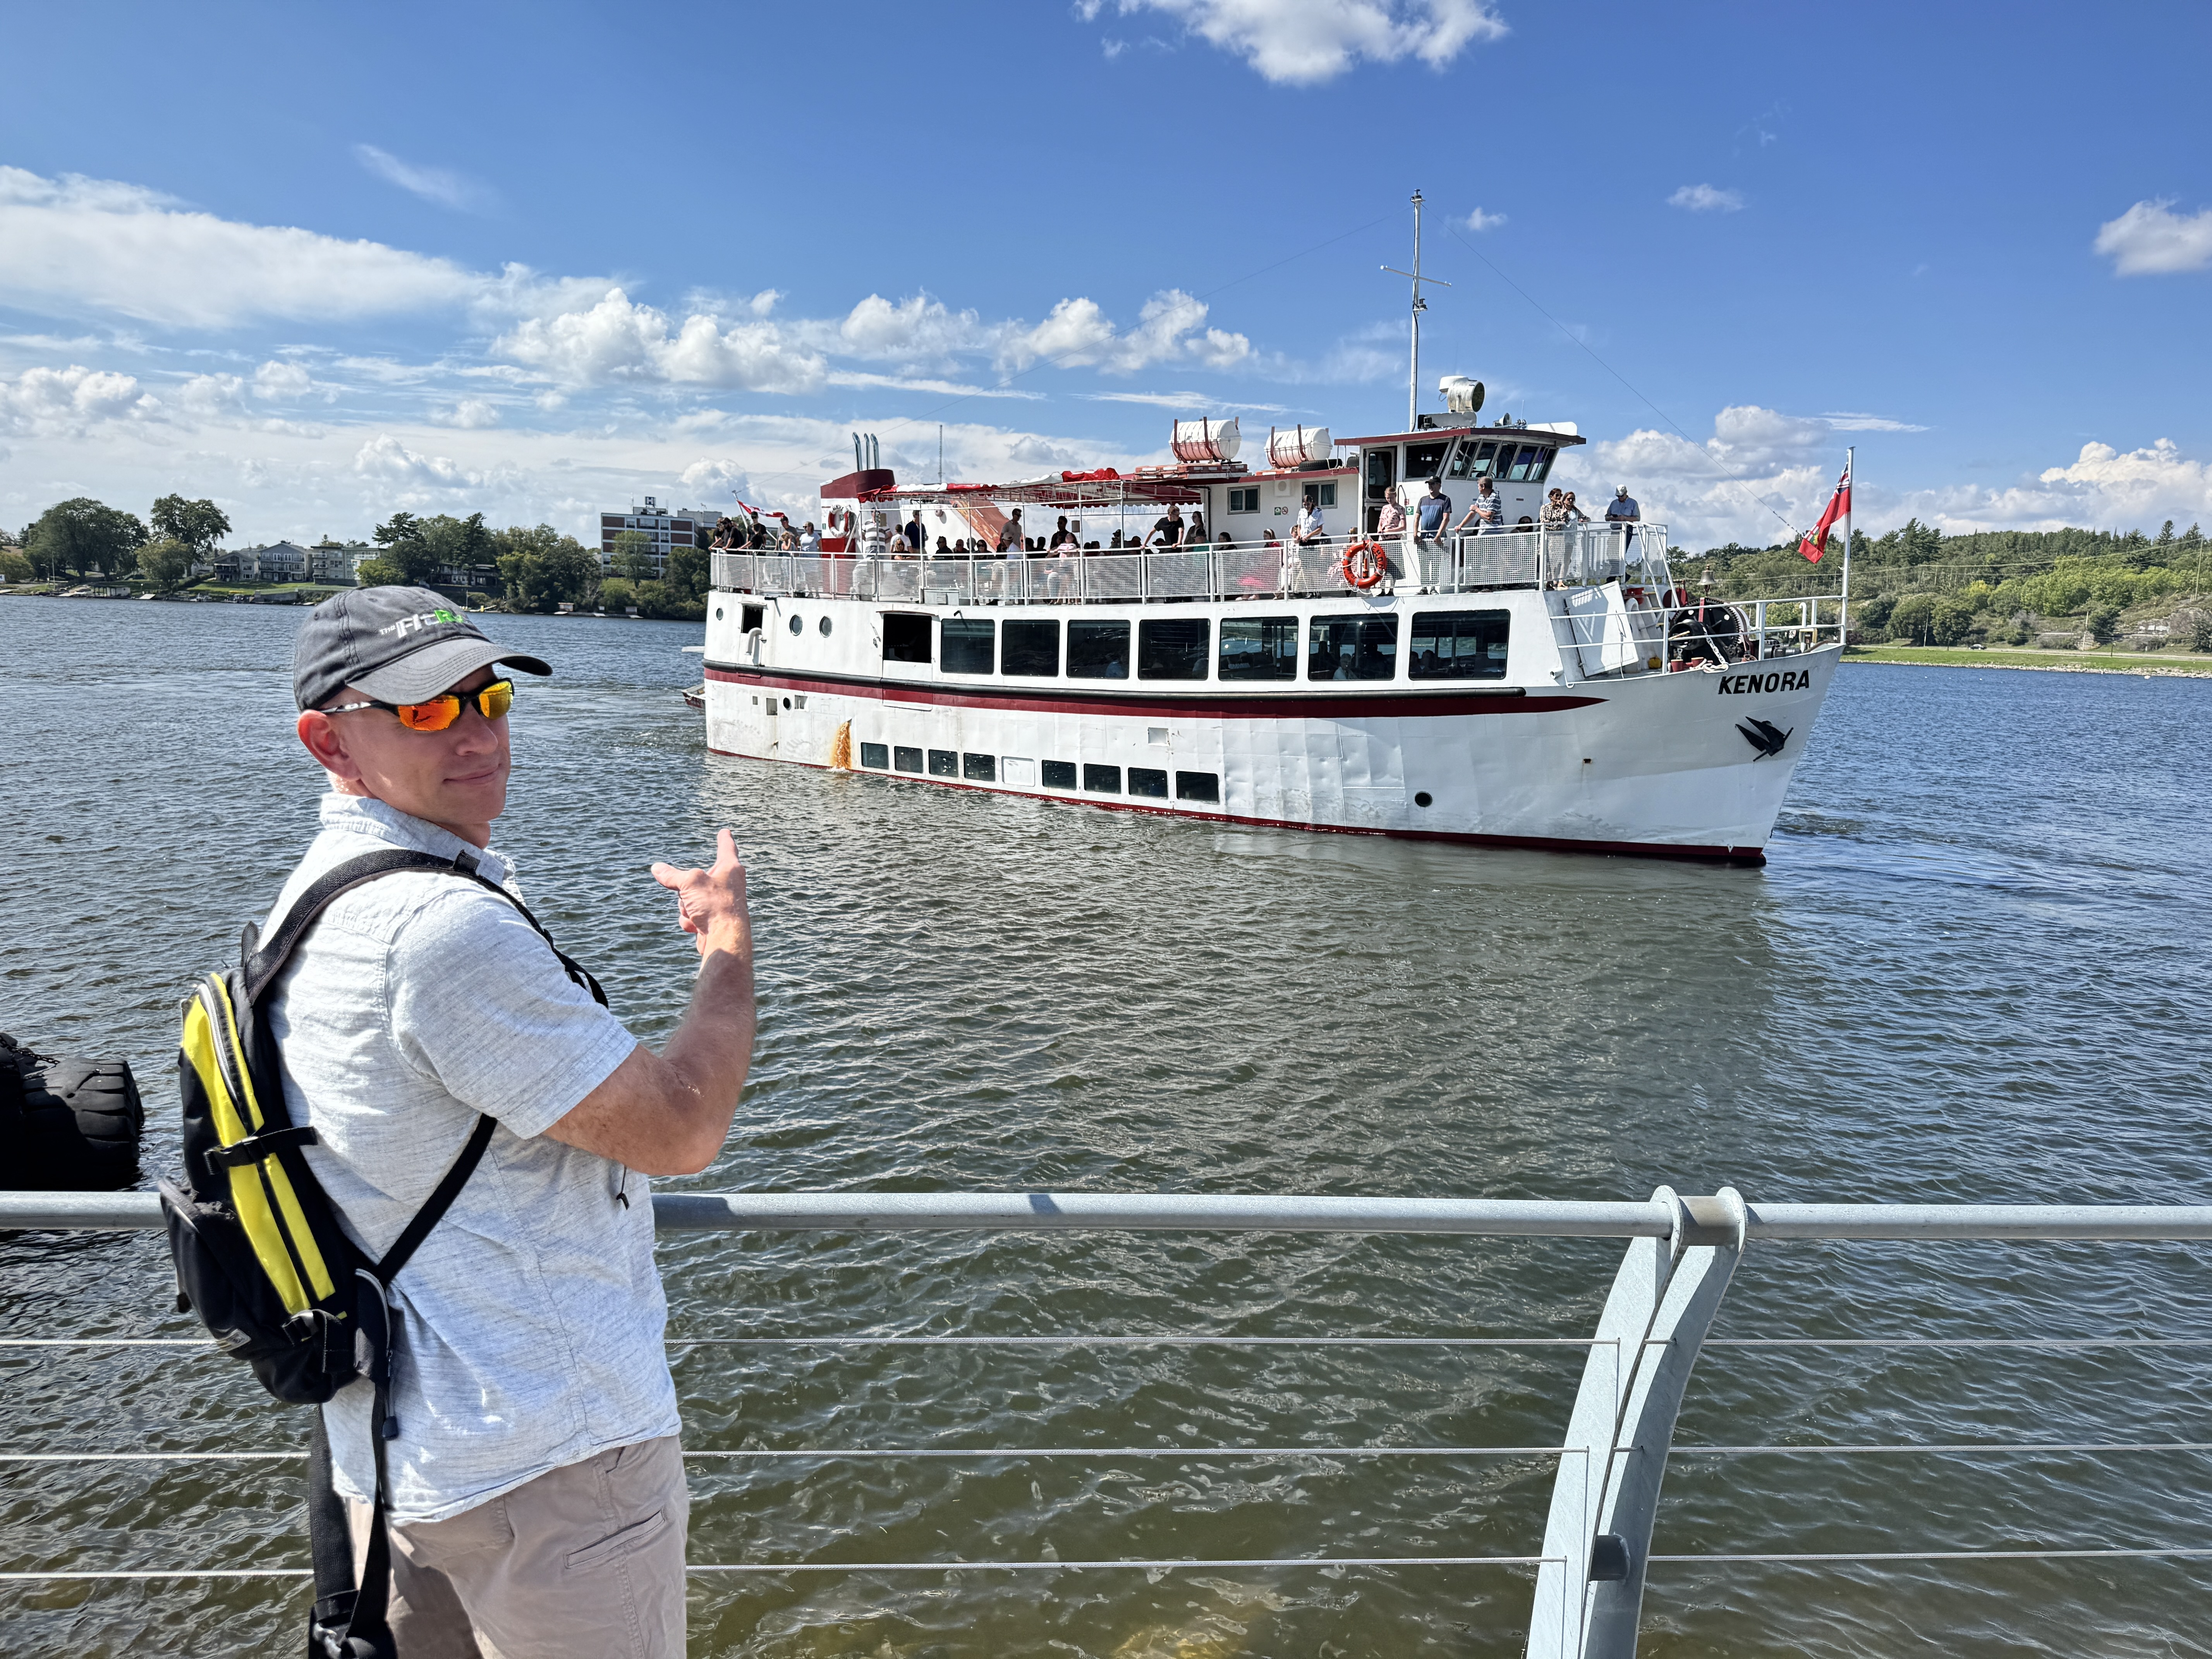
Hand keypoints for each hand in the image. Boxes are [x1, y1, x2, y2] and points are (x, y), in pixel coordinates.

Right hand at [651, 828, 750, 958]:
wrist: (724, 939)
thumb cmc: (714, 905)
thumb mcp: (689, 883)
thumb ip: (672, 875)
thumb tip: (656, 868)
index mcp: (730, 868)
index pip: (726, 847)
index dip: (724, 838)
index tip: (725, 831)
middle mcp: (728, 884)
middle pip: (695, 879)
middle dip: (686, 889)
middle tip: (692, 896)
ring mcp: (719, 903)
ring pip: (688, 898)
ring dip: (685, 906)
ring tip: (697, 912)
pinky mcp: (711, 920)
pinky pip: (690, 915)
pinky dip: (689, 920)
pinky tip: (697, 926)